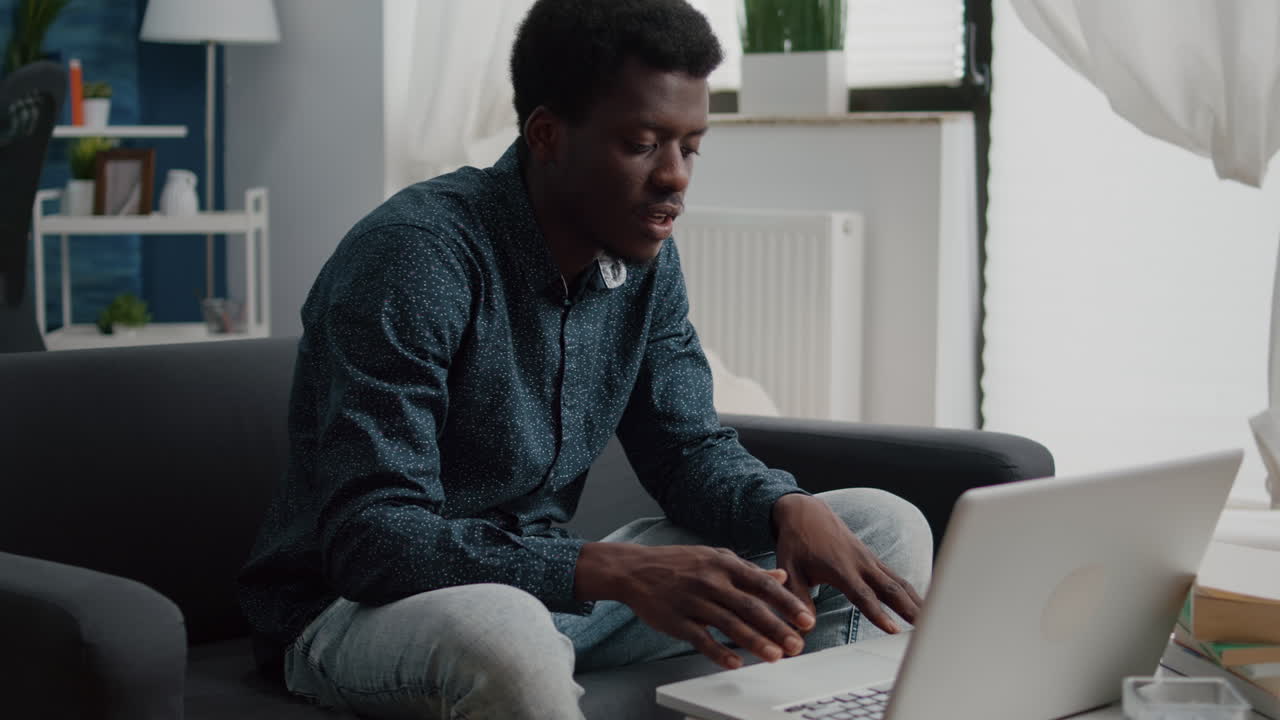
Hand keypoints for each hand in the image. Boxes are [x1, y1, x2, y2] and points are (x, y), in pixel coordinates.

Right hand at [576, 542, 815, 668]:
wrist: (634, 569)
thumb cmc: (679, 564)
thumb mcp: (715, 558)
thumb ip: (748, 569)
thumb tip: (781, 575)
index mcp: (724, 564)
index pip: (762, 584)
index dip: (786, 603)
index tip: (806, 619)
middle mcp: (710, 581)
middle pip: (750, 607)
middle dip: (777, 627)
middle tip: (798, 645)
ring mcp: (692, 601)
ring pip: (729, 624)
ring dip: (754, 642)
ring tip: (775, 657)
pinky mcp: (676, 620)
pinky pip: (701, 638)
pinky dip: (718, 651)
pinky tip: (736, 663)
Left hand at [771, 493, 923, 634]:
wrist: (805, 512)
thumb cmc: (796, 542)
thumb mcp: (789, 569)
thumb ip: (797, 598)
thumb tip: (804, 625)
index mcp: (839, 568)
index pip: (863, 595)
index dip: (878, 613)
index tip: (893, 630)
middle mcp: (860, 563)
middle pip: (891, 589)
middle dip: (910, 609)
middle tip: (929, 628)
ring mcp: (869, 559)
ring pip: (899, 582)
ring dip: (918, 601)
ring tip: (935, 620)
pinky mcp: (873, 559)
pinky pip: (896, 577)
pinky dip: (911, 591)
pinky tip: (924, 604)